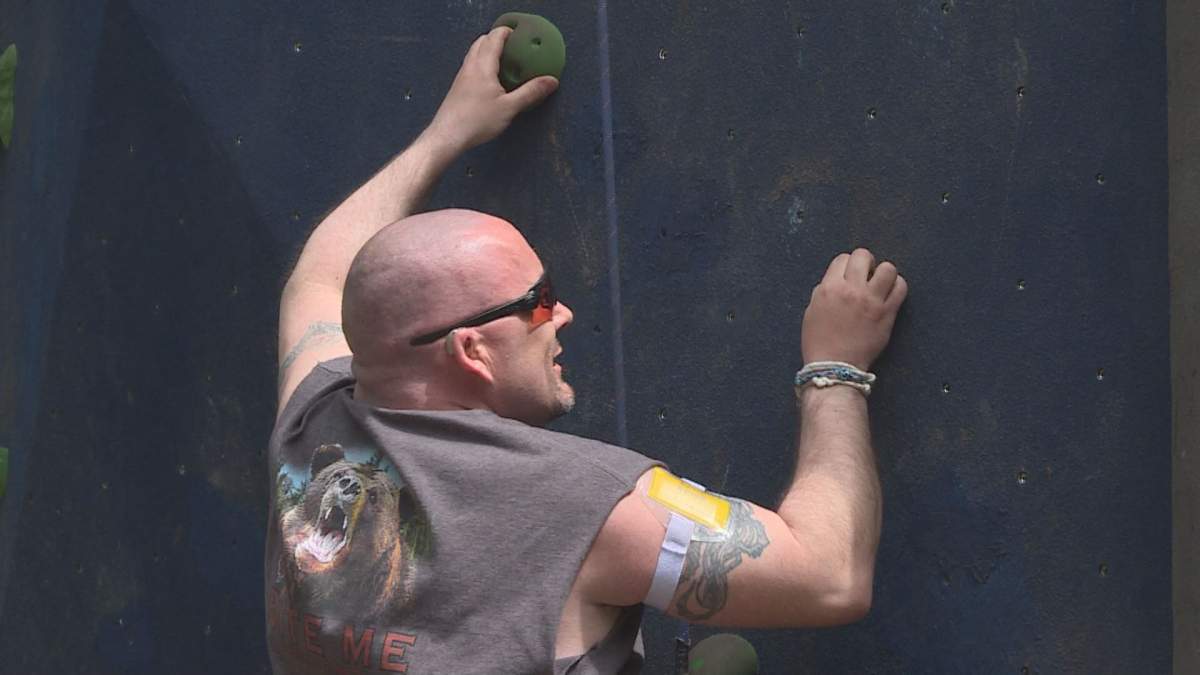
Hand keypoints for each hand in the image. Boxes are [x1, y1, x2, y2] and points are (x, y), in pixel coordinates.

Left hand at [423, 26, 558, 154]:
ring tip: (503, 59)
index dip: (506, 31)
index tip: (519, 33)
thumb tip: (552, 81)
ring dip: (487, 49)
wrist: (447, 136)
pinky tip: (489, 78)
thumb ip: (530, 92)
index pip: (494, 38)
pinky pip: (470, 66)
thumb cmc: (478, 120)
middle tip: (513, 45)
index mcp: (483, 66)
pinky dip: (481, 62)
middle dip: (496, 38)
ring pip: (473, 53)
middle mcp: (470, 66)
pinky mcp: (457, 87)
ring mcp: (461, 76)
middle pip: (481, 41)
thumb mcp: (509, 108)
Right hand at [801, 248, 907, 369]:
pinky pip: (900, 288)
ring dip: (884, 273)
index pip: (842, 258)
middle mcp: (851, 290)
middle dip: (865, 262)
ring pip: (887, 268)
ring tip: (880, 283)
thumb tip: (838, 280)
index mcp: (829, 288)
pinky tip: (890, 293)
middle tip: (866, 274)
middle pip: (863, 256)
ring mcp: (871, 301)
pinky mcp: (887, 313)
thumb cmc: (819, 341)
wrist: (834, 366)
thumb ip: (825, 290)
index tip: (849, 275)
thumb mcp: (812, 310)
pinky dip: (897, 286)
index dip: (846, 265)